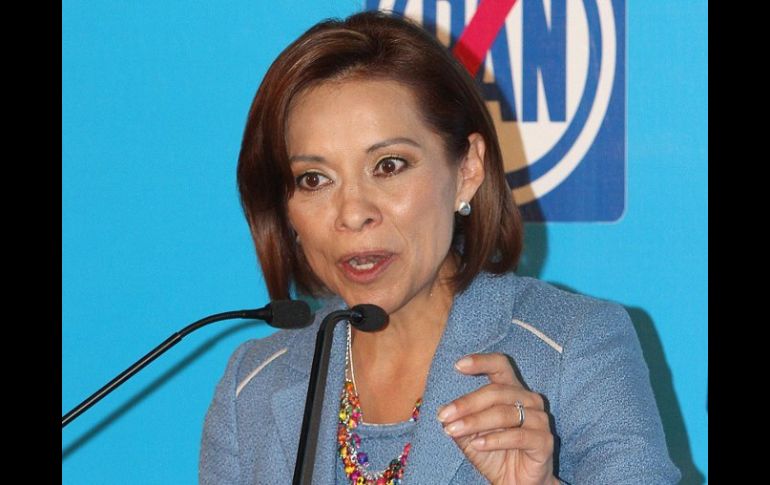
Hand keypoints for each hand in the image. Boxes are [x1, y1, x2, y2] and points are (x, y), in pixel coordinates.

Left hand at [437, 353, 556, 484]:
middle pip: (497, 392)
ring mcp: (539, 420)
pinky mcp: (544, 441)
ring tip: (453, 431)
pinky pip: (517, 435)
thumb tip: (441, 410)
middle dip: (467, 403)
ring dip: (475, 422)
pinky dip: (494, 440)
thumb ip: (459, 422)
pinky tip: (477, 445)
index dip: (481, 362)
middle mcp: (529, 400)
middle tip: (444, 415)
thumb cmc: (495, 455)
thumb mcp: (471, 437)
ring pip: (504, 413)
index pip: (500, 366)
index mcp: (512, 391)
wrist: (516, 484)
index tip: (458, 365)